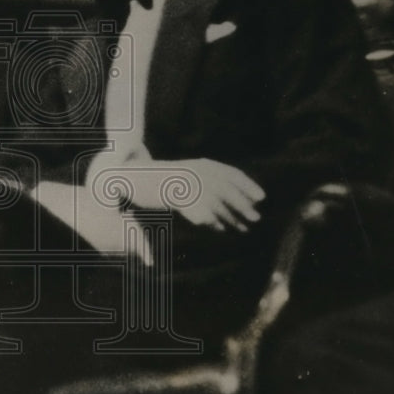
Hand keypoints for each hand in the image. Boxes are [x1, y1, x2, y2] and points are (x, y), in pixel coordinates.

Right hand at [89, 153, 265, 231]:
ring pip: (216, 203)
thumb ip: (202, 189)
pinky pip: (200, 212)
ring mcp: (187, 184)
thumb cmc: (159, 181)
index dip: (247, 184)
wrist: (130, 178)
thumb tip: (221, 209)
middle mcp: (196, 172)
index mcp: (200, 165)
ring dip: (231, 217)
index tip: (262, 197)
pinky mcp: (177, 197)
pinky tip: (218, 228)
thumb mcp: (183, 181)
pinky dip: (212, 222)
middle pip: (227, 189)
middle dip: (243, 204)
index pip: (230, 172)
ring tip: (241, 228)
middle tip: (257, 217)